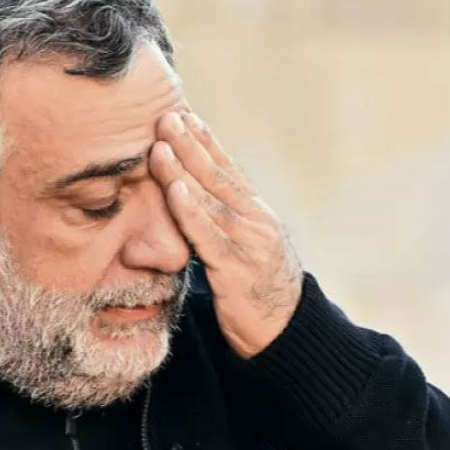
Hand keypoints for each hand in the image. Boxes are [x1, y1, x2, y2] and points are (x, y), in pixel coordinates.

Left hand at [150, 111, 302, 358]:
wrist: (289, 334)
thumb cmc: (259, 292)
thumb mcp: (244, 250)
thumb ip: (222, 226)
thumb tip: (192, 203)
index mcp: (256, 214)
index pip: (228, 170)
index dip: (205, 141)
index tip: (184, 115)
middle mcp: (256, 221)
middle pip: (218, 175)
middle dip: (190, 144)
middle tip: (167, 116)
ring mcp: (250, 244)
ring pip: (212, 200)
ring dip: (183, 170)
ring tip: (160, 144)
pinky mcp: (238, 272)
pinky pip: (210, 238)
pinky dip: (191, 212)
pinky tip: (175, 191)